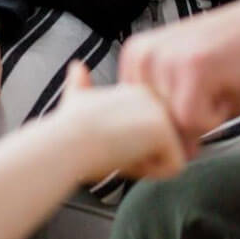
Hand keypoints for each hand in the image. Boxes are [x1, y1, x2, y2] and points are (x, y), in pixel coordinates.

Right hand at [54, 63, 185, 182]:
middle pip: (164, 144)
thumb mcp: (76, 99)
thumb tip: (76, 66)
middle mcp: (154, 95)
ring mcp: (162, 111)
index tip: (105, 138)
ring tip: (118, 151)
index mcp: (137, 89)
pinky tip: (126, 157)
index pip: (152, 132)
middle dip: (141, 154)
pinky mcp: (166, 130)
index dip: (130, 144)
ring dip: (146, 163)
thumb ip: (81, 84)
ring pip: (170, 155)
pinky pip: (174, 167)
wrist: (66, 142)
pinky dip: (151, 172)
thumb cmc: (68, 129)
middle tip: (111, 147)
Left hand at [118, 0, 239, 151]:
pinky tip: (228, 85)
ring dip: (203, 119)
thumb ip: (169, 116)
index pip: (136, 121)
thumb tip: (161, 161)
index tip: (197, 105)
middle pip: (154, 129)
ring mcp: (164, 60)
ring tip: (221, 85)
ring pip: (174, 128)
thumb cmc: (238, 55)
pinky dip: (217, 117)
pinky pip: (194, 122)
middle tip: (215, 92)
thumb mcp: (190, 84)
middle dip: (187, 126)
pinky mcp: (191, 67)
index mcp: (136, 56)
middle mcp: (141, 56)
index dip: (170, 128)